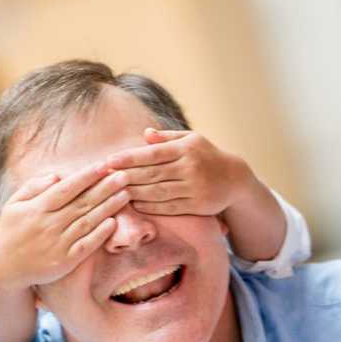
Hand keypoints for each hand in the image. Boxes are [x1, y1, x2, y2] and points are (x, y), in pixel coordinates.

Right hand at [0, 162, 128, 288]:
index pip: (66, 188)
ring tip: (126, 193)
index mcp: (36, 208)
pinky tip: (114, 222)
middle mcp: (48, 225)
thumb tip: (57, 175)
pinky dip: (100, 234)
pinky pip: (87, 245)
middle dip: (105, 188)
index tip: (104, 165)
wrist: (4, 269)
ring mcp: (58, 244)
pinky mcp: (65, 261)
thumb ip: (33, 187)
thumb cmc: (11, 232)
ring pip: (88, 222)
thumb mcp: (13, 205)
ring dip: (108, 207)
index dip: (87, 176)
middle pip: (82, 202)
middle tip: (125, 175)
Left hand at [105, 129, 253, 216]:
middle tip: (105, 179)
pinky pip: (170, 207)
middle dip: (127, 176)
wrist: (235, 178)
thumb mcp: (192, 140)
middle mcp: (190, 168)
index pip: (153, 153)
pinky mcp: (197, 205)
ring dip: (135, 193)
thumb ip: (167, 138)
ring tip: (116, 192)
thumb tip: (145, 134)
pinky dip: (151, 207)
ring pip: (159, 192)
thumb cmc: (207, 155)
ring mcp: (194, 188)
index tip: (109, 161)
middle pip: (152, 174)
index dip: (130, 158)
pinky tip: (137, 204)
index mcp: (186, 149)